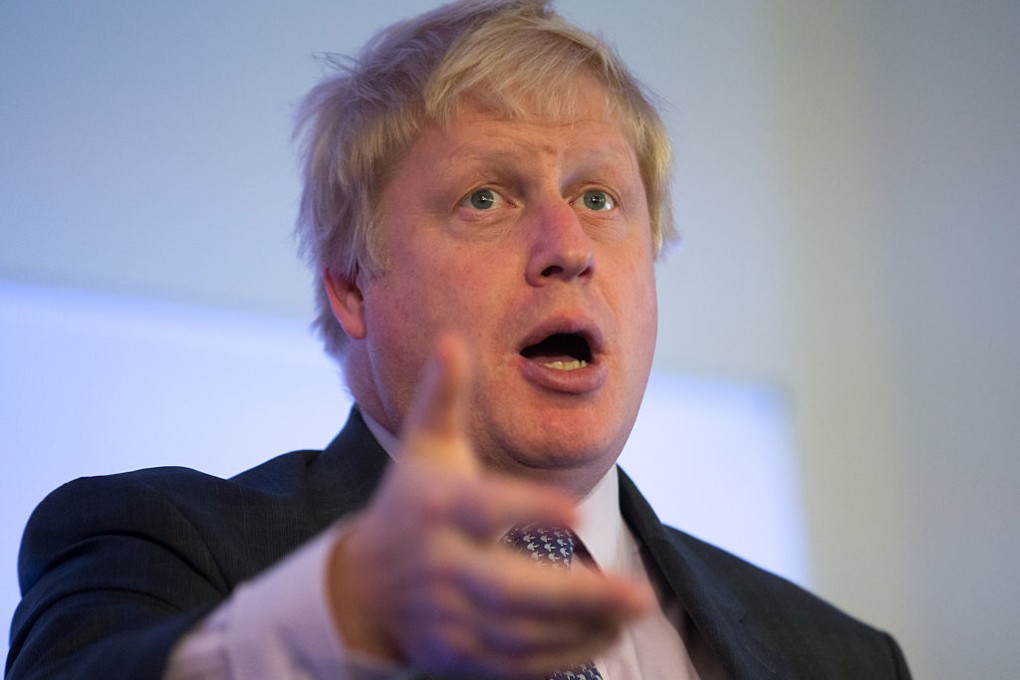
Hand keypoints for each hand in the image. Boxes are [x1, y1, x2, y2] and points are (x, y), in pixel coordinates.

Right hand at [326, 335, 651, 677]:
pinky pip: (512, 664)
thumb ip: (444, 397)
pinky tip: (603, 638)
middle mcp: (439, 566)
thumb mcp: (423, 448)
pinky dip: (559, 657)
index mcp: (434, 508)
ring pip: (517, 635)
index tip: (575, 508)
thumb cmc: (410, 504)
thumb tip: (452, 338)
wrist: (363, 587)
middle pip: (507, 590)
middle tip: (635, 592)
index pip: (481, 509)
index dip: (525, 510)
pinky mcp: (457, 655)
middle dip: (573, 595)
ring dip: (579, 628)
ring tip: (632, 610)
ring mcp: (447, 617)